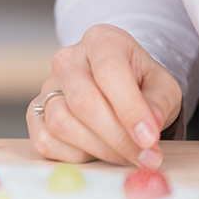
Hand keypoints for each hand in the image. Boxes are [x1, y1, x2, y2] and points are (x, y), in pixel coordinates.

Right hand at [26, 24, 181, 168]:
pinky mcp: (35, 113)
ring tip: (128, 156)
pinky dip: (74, 156)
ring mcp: (46, 86)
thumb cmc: (141, 83)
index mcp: (101, 41)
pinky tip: (98, 153)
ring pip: (62, 124)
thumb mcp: (163, 86)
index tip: (149, 139)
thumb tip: (148, 126)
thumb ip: (158, 104)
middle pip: (83, 102)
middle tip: (146, 158)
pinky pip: (46, 141)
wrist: (117, 84)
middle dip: (117, 138)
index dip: (129, 109)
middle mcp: (67, 60)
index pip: (110, 72)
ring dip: (99, 150)